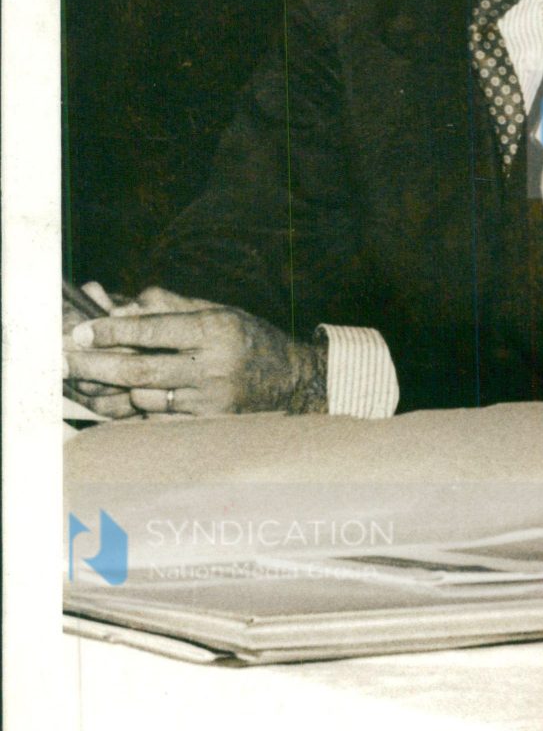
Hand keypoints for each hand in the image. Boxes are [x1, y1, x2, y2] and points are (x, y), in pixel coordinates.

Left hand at [64, 289, 324, 415]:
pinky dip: (131, 410)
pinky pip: (155, 421)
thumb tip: (119, 305)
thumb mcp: (219, 310)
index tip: (81, 330)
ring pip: (142, 398)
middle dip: (92, 365)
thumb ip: (170, 306)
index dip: (112, 330)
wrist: (293, 382)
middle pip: (138, 371)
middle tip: (60, 360)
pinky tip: (113, 399)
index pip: (154, 330)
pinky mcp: (206, 425)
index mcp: (216, 329)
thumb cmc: (250, 340)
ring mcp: (209, 401)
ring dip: (110, 389)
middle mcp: (213, 367)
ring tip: (83, 379)